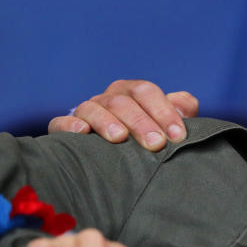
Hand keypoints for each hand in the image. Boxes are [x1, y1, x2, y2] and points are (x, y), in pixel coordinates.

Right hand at [48, 80, 198, 151]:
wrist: (119, 154)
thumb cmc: (150, 136)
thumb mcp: (168, 124)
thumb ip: (181, 111)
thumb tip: (186, 107)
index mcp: (134, 93)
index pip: (147, 92)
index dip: (164, 112)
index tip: (178, 136)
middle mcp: (109, 98)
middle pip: (122, 102)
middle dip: (141, 122)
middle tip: (156, 144)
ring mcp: (87, 111)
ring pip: (93, 108)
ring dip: (107, 122)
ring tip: (120, 138)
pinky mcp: (65, 128)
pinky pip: (61, 122)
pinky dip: (70, 125)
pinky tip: (82, 133)